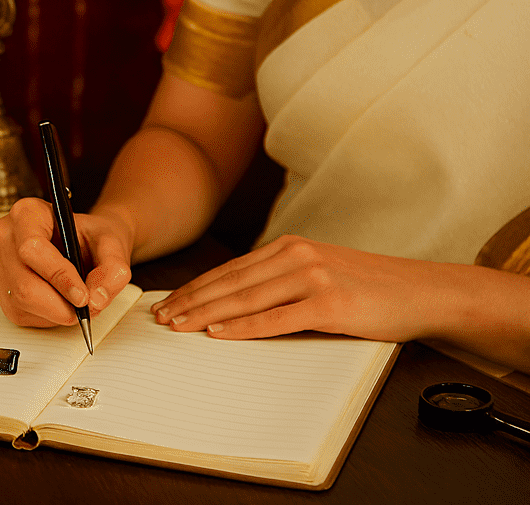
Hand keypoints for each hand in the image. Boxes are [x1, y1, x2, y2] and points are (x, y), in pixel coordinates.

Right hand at [0, 197, 132, 327]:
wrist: (86, 242)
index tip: (82, 295)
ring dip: (55, 313)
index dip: (58, 276)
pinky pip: (20, 314)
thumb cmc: (92, 237)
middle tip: (85, 308)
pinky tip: (61, 303)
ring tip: (77, 303)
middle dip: (59, 305)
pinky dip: (47, 318)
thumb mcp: (112, 244)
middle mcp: (6, 236)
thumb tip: (96, 298)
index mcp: (28, 213)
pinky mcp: (0, 288)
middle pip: (23, 284)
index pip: (33, 248)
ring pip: (20, 303)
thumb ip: (113, 269)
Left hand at [150, 234, 479, 343]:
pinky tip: (219, 335)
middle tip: (160, 318)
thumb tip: (235, 302)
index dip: (195, 288)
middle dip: (190, 301)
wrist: (422, 292)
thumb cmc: (368, 288)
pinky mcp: (330, 303)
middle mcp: (296, 256)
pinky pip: (276, 318)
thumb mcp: (319, 273)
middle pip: (230, 283)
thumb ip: (281, 280)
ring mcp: (312, 277)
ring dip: (206, 314)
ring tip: (178, 326)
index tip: (168, 302)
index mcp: (289, 247)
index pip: (230, 271)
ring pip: (246, 299)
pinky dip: (244, 328)